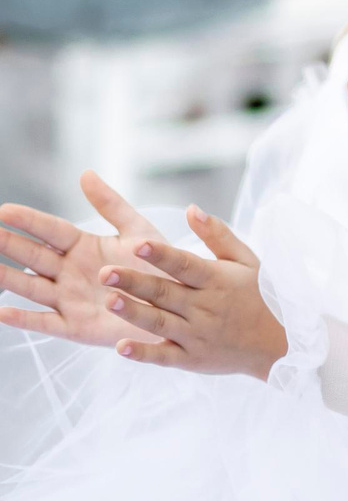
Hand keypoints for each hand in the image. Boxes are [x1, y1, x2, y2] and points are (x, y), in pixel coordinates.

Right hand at [0, 174, 175, 350]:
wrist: (177, 304)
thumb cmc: (159, 266)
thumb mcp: (138, 230)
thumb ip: (111, 205)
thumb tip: (85, 174)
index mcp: (83, 247)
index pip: (50, 230)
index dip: (28, 221)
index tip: (4, 210)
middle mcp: (69, 272)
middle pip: (32, 256)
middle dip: (8, 245)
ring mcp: (68, 299)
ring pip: (30, 287)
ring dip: (7, 278)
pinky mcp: (75, 326)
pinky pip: (44, 322)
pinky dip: (23, 318)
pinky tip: (2, 311)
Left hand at [84, 206, 287, 378]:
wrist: (279, 343)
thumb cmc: (259, 294)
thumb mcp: (246, 260)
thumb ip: (217, 235)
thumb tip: (191, 209)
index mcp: (218, 280)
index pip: (185, 265)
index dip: (161, 255)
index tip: (137, 244)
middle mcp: (205, 307)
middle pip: (165, 293)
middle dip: (135, 282)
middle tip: (105, 272)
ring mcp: (197, 335)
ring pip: (160, 323)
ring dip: (133, 313)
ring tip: (109, 301)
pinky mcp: (191, 359)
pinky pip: (164, 357)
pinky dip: (143, 353)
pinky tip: (121, 347)